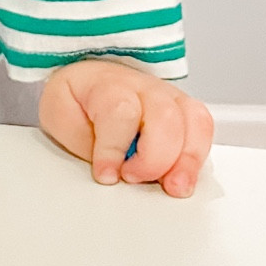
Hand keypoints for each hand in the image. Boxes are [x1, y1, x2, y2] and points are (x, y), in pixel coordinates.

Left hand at [39, 57, 212, 197]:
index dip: (114, 148)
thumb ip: (82, 142)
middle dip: (154, 158)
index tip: (106, 174)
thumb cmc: (77, 99)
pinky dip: (199, 155)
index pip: (120, 112)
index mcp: (109, 86)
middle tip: (133, 178)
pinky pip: (204, 128)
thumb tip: (110, 171)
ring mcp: (170, 97)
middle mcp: (145, 88)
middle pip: (165, 117)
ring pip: (194, 121)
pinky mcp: (185, 111)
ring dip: (187, 161)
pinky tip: (185, 176)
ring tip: (174, 187)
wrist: (91, 79)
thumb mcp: (60, 115)